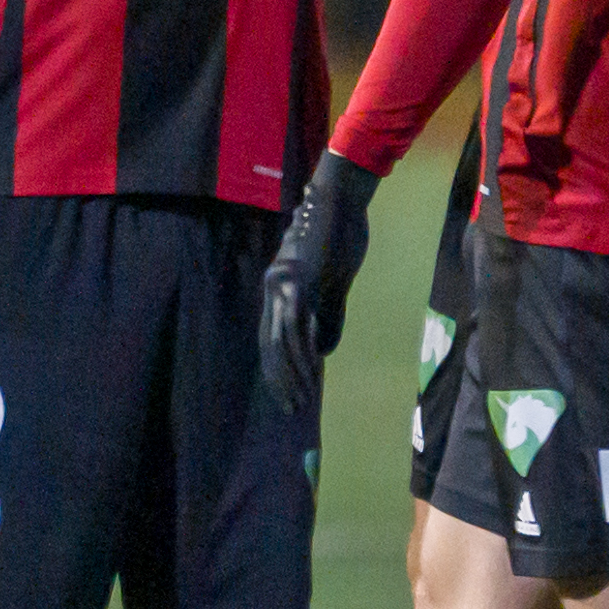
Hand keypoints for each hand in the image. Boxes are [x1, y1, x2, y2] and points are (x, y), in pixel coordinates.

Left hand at [255, 151, 379, 418]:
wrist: (340, 201)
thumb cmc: (339, 236)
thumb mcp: (333, 284)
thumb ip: (326, 317)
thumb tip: (321, 352)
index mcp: (278, 289)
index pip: (269, 338)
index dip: (277, 370)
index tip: (286, 396)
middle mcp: (273, 288)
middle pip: (269, 344)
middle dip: (280, 379)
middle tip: (291, 408)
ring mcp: (284, 284)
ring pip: (280, 340)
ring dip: (291, 372)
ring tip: (301, 398)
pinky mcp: (301, 280)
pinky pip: (297, 323)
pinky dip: (302, 350)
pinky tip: (310, 371)